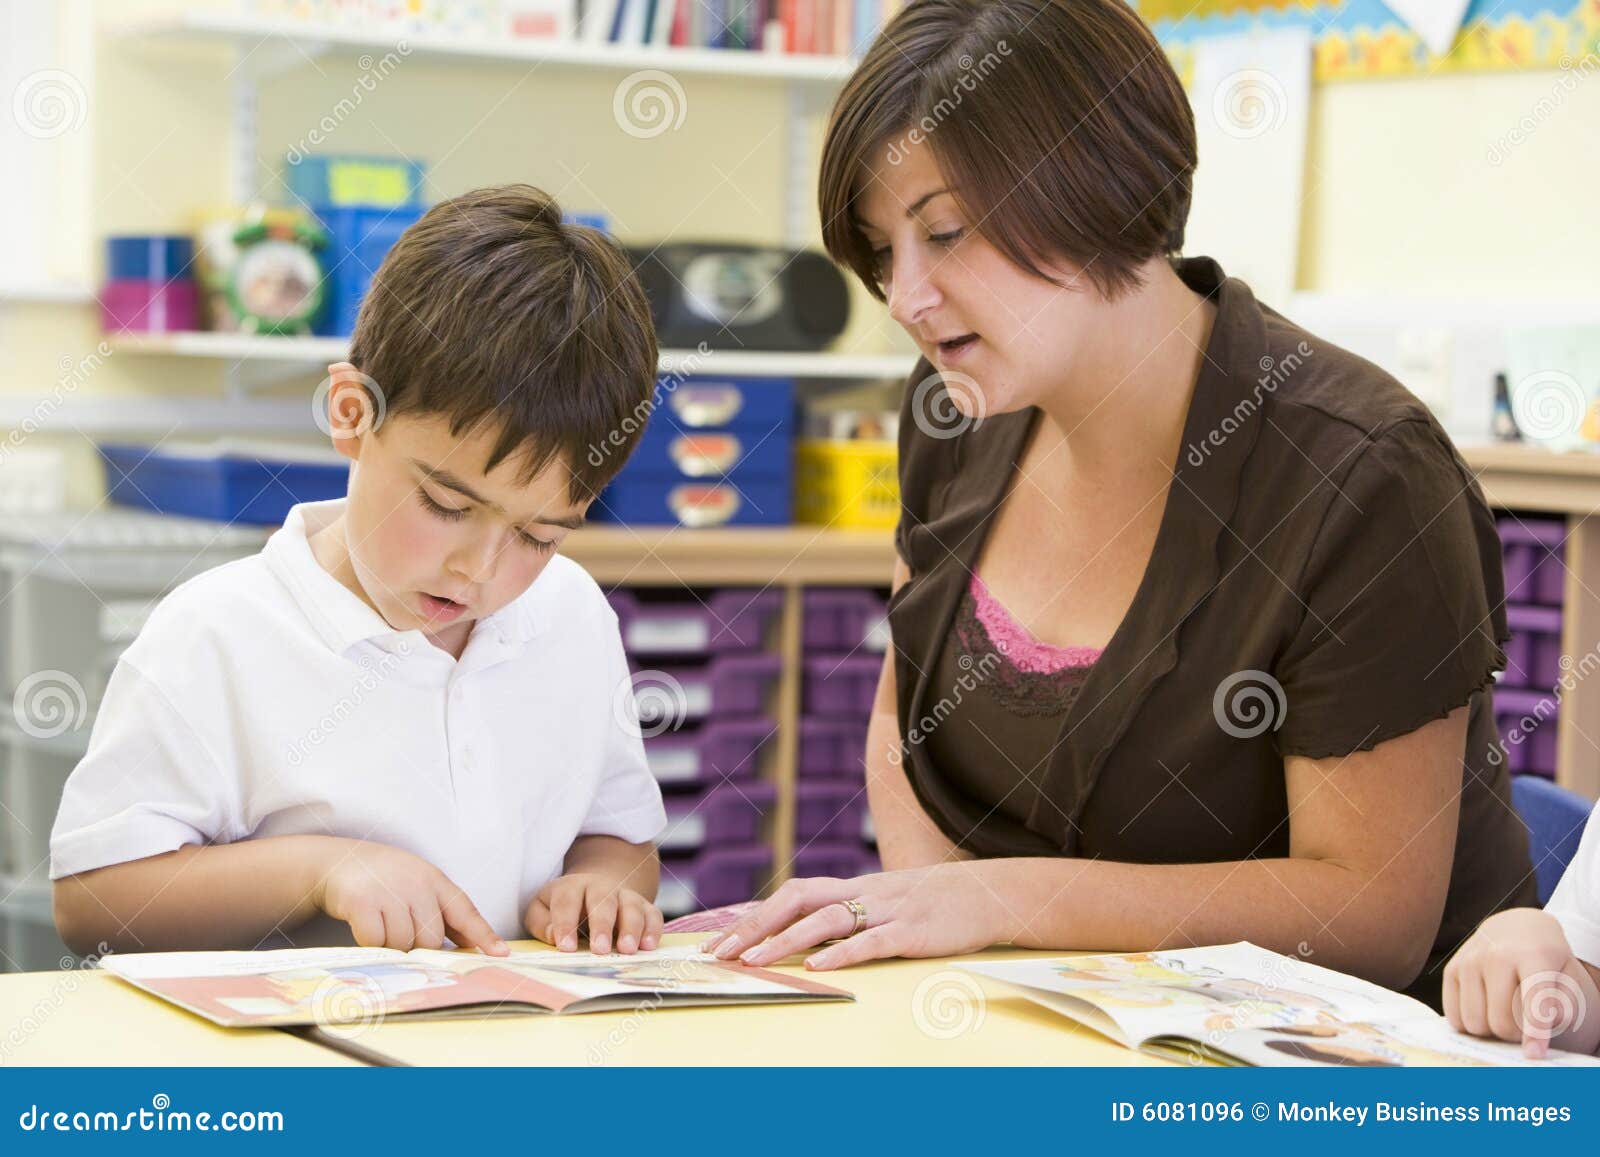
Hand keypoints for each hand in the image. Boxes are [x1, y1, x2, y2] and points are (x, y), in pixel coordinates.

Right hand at [313, 839, 507, 954]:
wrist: (341, 860)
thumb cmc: (387, 879)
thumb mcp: (421, 885)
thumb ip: (445, 913)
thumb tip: (474, 945)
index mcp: (435, 881)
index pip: (465, 911)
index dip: (483, 935)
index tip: (500, 954)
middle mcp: (416, 884)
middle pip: (432, 939)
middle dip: (419, 946)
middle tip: (402, 930)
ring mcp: (389, 891)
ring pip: (403, 943)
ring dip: (392, 944)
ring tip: (382, 923)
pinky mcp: (362, 902)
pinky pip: (375, 942)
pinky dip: (370, 942)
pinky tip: (366, 924)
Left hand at [525, 873, 661, 954]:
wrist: (598, 887)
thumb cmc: (566, 907)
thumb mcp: (543, 908)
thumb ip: (542, 922)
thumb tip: (554, 936)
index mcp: (572, 887)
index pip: (567, 902)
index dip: (566, 924)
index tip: (566, 947)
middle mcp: (601, 888)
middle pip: (603, 902)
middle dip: (602, 926)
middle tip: (600, 950)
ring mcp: (625, 896)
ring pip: (631, 906)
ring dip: (631, 928)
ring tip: (627, 950)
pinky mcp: (644, 907)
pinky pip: (653, 914)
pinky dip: (653, 929)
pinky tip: (649, 946)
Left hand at [701, 863, 1008, 969]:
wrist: (988, 895)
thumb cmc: (932, 904)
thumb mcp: (885, 904)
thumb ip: (850, 916)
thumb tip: (807, 939)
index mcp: (853, 888)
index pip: (791, 895)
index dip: (753, 914)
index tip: (718, 938)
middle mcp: (863, 893)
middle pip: (798, 899)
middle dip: (756, 925)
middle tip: (722, 952)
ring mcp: (887, 910)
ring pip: (827, 919)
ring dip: (787, 940)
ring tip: (756, 960)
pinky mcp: (911, 930)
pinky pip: (872, 941)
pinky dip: (843, 953)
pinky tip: (819, 967)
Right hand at [1443, 908, 1599, 1057]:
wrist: (1517, 926)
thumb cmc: (1547, 958)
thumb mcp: (1567, 973)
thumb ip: (1568, 1001)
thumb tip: (1554, 1020)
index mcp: (1533, 955)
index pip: (1533, 1001)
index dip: (1534, 1033)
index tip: (1534, 1055)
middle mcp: (1496, 955)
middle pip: (1501, 1023)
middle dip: (1516, 1035)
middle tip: (1524, 1025)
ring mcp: (1469, 961)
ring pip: (1475, 1024)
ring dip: (1492, 1031)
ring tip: (1504, 1015)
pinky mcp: (1451, 970)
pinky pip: (1455, 1018)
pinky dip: (1470, 1024)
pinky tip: (1484, 1011)